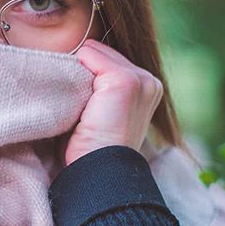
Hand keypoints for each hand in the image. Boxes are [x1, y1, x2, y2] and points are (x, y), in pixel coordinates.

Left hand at [59, 38, 163, 166]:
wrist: (100, 172)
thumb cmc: (92, 149)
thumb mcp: (101, 113)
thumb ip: (100, 88)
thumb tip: (74, 63)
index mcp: (148, 88)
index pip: (108, 60)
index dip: (89, 78)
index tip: (86, 106)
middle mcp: (149, 80)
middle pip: (100, 52)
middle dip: (84, 72)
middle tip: (84, 109)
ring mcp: (140, 79)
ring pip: (93, 52)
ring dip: (79, 75)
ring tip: (84, 108)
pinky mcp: (124, 80)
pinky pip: (88, 55)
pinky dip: (76, 73)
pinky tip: (81, 103)